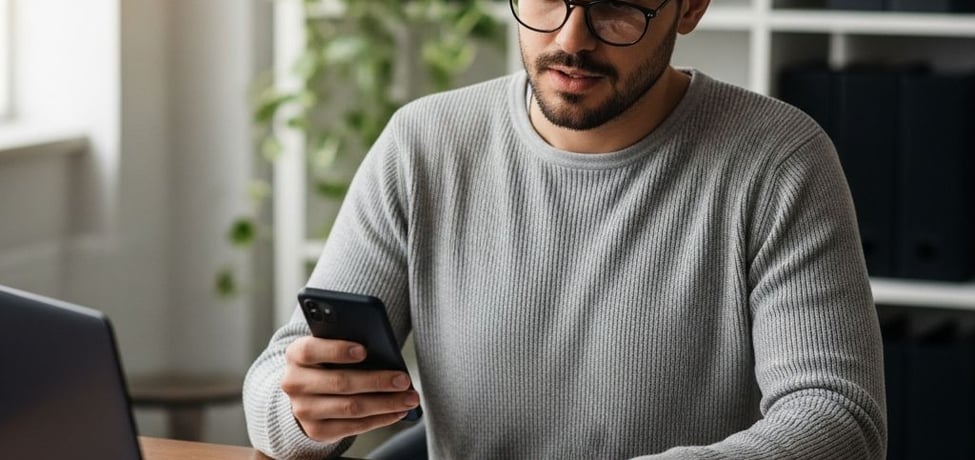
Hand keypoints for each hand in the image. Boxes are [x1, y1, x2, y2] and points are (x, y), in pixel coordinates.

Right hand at [282, 336, 419, 443]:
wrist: (305, 392)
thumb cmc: (326, 361)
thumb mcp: (327, 346)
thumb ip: (345, 342)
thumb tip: (382, 350)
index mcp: (295, 355)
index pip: (311, 351)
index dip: (337, 350)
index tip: (364, 350)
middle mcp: (294, 383)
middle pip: (340, 383)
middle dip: (377, 381)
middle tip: (403, 380)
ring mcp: (303, 410)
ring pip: (351, 407)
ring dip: (386, 404)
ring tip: (409, 398)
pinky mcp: (317, 430)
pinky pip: (354, 426)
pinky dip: (380, 419)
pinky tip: (397, 412)